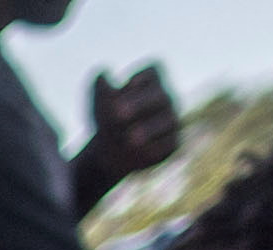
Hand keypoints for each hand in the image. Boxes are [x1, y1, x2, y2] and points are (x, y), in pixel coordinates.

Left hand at [82, 64, 181, 190]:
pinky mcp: (173, 143)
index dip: (141, 77)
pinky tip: (140, 154)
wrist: (109, 153)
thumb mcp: (99, 104)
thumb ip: (100, 88)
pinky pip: (170, 144)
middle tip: (117, 114)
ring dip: (149, 129)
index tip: (127, 85)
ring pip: (168, 121)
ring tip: (130, 139)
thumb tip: (102, 73)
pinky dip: (155, 149)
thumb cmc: (107, 120)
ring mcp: (171, 121)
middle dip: (139, 104)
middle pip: (160, 95)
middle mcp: (165, 99)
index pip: (153, 72)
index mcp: (151, 82)